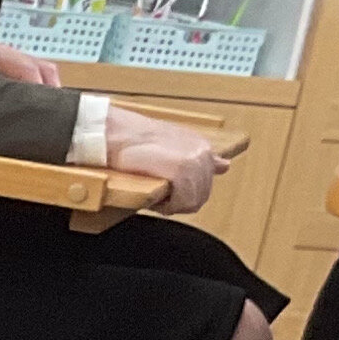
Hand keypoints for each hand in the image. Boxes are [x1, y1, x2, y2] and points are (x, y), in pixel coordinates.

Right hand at [102, 106, 222, 216]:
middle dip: (181, 200)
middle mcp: (203, 152)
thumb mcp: (173, 145)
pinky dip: (167, 205)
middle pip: (202, 195)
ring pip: (193, 202)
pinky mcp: (182, 171)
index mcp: (202, 146)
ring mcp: (194, 162)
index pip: (206, 182)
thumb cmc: (133, 141)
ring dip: (173, 203)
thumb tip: (225, 165)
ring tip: (154, 192)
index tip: (169, 188)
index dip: (187, 191)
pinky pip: (183, 202)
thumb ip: (199, 158)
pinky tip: (155, 195)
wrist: (113, 134)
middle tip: (158, 192)